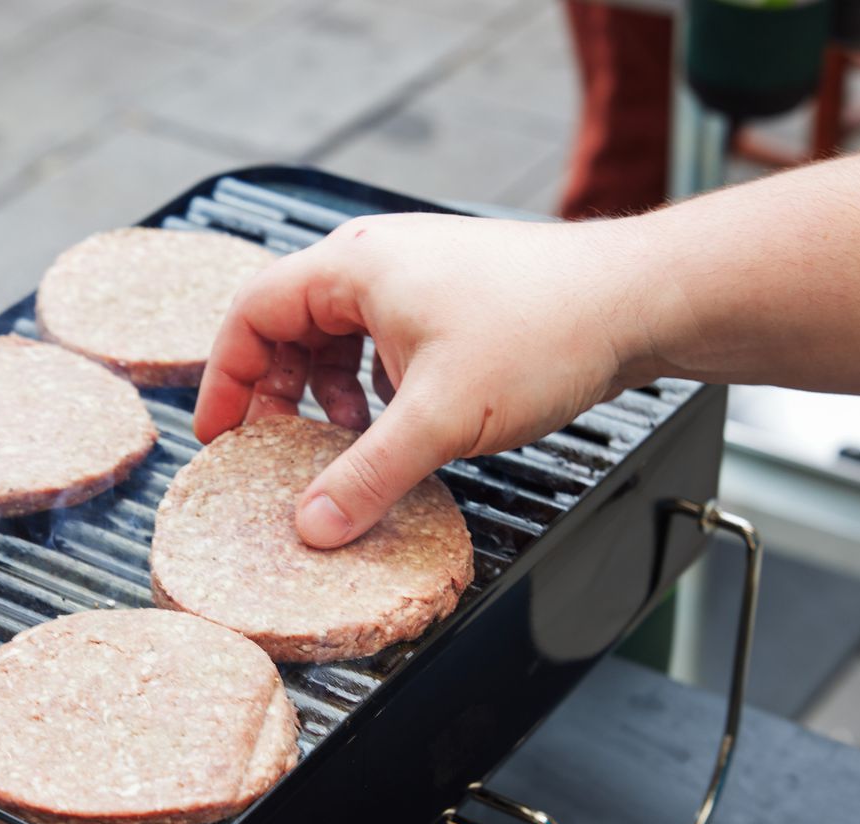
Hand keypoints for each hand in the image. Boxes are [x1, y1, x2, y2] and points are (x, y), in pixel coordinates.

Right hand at [193, 212, 668, 547]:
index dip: (224, 379)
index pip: (251, 314)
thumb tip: (313, 525)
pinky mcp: (451, 301)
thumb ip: (367, 476)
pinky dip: (370, 386)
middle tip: (272, 451)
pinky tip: (392, 425)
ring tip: (336, 445)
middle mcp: (377, 261)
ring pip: (337, 337)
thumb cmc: (546, 328)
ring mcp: (416, 277)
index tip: (219, 434)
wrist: (640, 299)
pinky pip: (380, 343)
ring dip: (325, 394)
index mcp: (353, 267)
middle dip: (275, 393)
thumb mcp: (439, 418)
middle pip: (289, 326)